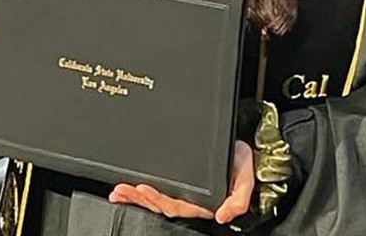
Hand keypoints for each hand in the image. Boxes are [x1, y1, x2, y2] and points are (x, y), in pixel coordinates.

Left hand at [109, 140, 253, 223]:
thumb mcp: (245, 181)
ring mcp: (180, 193)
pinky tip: (122, 193)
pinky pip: (153, 191)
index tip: (144, 190)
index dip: (160, 200)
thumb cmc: (241, 164)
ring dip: (134, 197)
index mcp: (204, 203)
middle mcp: (189, 200)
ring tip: (119, 191)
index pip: (178, 206)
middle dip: (140, 198)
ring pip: (153, 200)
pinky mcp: (174, 183)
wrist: (241, 150)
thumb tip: (222, 216)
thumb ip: (237, 200)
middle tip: (124, 189)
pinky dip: (136, 193)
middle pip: (160, 204)